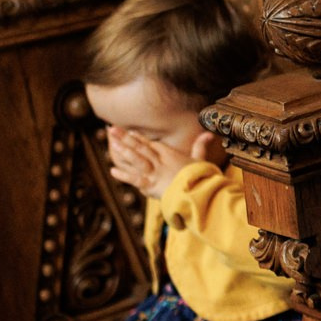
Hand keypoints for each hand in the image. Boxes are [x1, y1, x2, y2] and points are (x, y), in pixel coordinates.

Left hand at [105, 127, 222, 199]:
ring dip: (124, 151)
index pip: (151, 144)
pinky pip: (135, 179)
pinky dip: (124, 175)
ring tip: (112, 143)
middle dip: (125, 138)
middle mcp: (160, 162)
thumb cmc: (201, 177)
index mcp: (170, 155)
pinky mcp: (152, 185)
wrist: (200, 192)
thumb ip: (200, 146)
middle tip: (112, 129)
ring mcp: (155, 173)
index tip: (128, 132)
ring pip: (137, 159)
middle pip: (140, 148)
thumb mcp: (201, 160)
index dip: (138, 138)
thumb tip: (209, 134)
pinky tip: (113, 171)